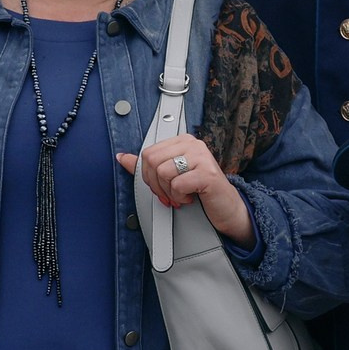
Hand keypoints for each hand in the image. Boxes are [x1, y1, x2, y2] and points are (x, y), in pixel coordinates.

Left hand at [117, 135, 252, 243]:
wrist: (226, 208)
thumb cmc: (200, 191)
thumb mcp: (171, 176)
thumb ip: (147, 166)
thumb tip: (122, 157)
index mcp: (182, 141)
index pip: (148, 153)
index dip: (148, 176)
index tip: (160, 187)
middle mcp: (192, 144)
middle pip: (152, 161)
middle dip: (157, 185)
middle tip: (170, 194)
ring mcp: (201, 157)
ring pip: (163, 173)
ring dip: (170, 192)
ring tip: (182, 195)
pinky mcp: (207, 173)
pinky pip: (178, 185)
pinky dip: (180, 198)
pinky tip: (191, 198)